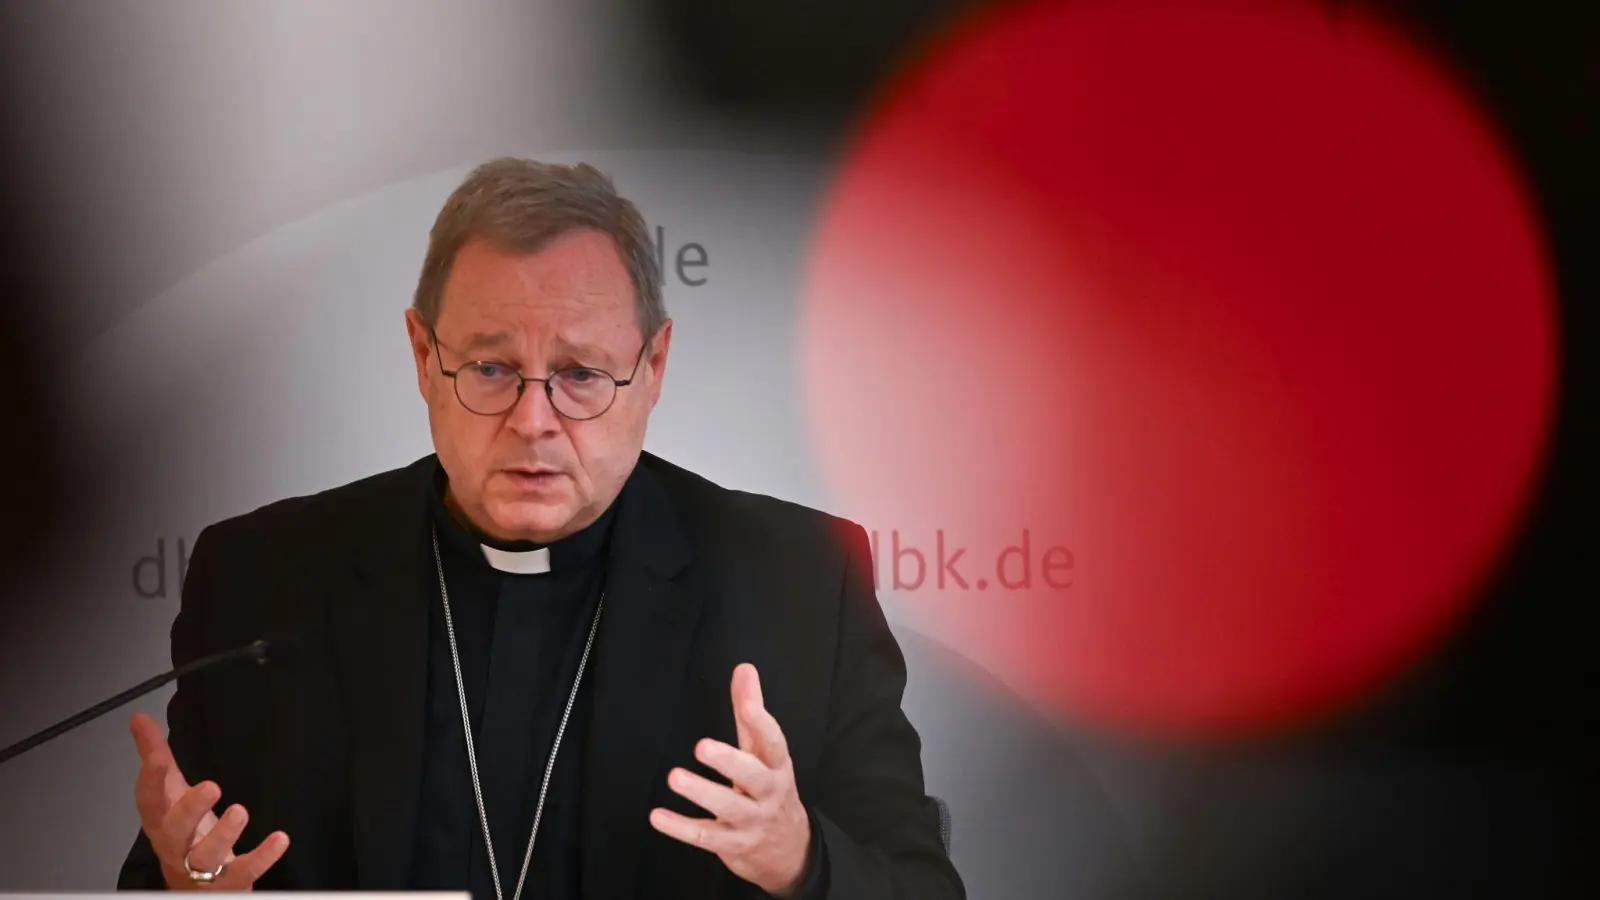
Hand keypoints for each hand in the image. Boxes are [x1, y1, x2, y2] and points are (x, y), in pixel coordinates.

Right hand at [130, 712, 288, 889]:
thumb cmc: (182, 834)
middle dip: (189, 810)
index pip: (149, 801)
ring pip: (205, 856)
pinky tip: (279, 839)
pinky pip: (244, 872)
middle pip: (174, 832)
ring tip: (240, 812)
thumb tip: (139, 718)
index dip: (150, 781)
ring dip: (223, 836)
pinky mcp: (228, 883)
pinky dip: (262, 857)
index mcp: (161, 821)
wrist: (192, 888)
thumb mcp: (170, 791)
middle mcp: (176, 846)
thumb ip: (156, 755)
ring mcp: (200, 869)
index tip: (157, 760)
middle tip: (211, 786)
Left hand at [650, 664, 811, 896]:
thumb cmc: (771, 789)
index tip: (746, 705)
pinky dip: (681, 828)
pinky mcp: (733, 845)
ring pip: (729, 808)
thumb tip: (744, 669)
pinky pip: (706, 837)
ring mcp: (752, 822)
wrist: (790, 850)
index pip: (775, 743)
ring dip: (702, 793)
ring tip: (674, 777)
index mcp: (778, 767)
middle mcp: (769, 794)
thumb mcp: (764, 753)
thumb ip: (751, 712)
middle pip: (754, 777)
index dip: (762, 724)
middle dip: (729, 762)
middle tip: (701, 746)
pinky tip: (658, 816)